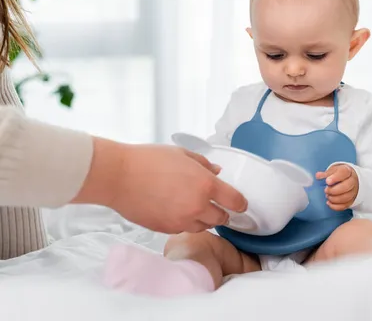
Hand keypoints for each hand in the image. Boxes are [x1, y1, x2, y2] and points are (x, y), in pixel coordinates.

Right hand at [73, 138, 247, 233]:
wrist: (118, 176)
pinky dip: (186, 222)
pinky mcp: (166, 229)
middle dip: (222, 212)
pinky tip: (178, 210)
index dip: (241, 203)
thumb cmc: (148, 160)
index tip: (241, 204)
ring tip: (195, 206)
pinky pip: (184, 229)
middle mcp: (197, 206)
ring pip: (204, 227)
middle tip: (218, 205)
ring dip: (204, 219)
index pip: (235, 201)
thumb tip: (217, 171)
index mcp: (205, 185)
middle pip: (222, 218)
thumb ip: (204, 164)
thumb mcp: (181, 154)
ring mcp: (181, 221)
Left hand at [316, 164, 358, 210]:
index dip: (335, 178)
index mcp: (347, 171)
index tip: (327, 181)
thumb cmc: (339, 174)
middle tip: (326, 190)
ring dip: (334, 199)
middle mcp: (353, 181)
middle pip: (346, 187)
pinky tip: (329, 203)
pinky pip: (345, 205)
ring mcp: (353, 191)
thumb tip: (318, 176)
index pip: (344, 173)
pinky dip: (335, 206)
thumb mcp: (333, 171)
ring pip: (346, 197)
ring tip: (327, 196)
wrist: (349, 178)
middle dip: (334, 190)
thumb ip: (325, 174)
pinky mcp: (351, 200)